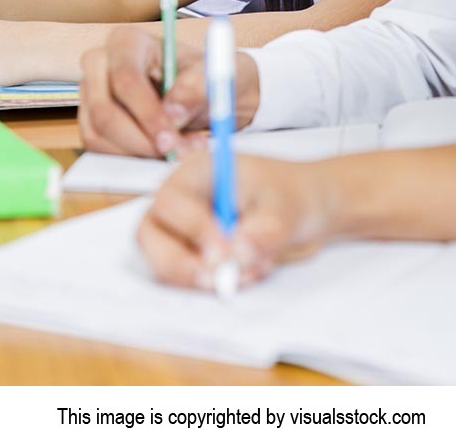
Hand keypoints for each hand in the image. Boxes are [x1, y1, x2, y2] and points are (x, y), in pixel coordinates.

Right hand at [78, 27, 260, 157]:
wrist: (200, 95)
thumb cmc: (204, 78)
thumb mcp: (212, 77)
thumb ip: (197, 89)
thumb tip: (173, 114)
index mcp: (127, 41)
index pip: (125, 78)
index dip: (147, 113)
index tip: (171, 139)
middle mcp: (100, 63)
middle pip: (103, 110)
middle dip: (139, 140)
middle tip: (174, 153)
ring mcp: (90, 93)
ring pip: (98, 135)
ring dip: (138, 152)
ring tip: (178, 150)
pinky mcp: (89, 119)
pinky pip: (98, 149)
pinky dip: (130, 158)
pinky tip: (161, 153)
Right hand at [138, 151, 328, 289]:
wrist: (305, 209)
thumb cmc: (290, 195)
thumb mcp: (286, 208)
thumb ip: (264, 231)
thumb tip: (238, 254)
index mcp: (196, 171)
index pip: (171, 202)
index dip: (192, 229)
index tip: (224, 253)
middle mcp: (180, 199)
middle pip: (150, 235)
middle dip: (180, 264)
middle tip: (218, 281)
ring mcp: (180, 230)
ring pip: (163, 262)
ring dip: (200, 278)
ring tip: (250, 273)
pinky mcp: (191, 255)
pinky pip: (186, 278)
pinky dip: (212, 284)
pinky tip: (250, 273)